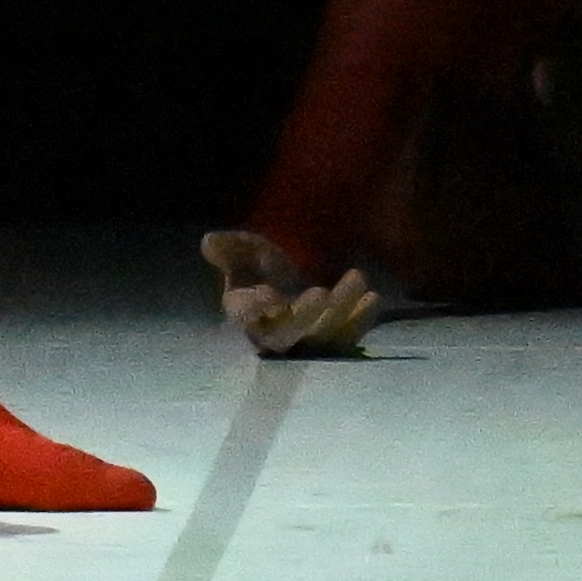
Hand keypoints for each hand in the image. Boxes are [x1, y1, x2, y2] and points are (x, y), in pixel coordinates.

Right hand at [201, 228, 384, 357]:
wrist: (284, 278)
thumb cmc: (258, 266)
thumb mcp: (241, 251)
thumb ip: (228, 248)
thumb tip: (209, 241)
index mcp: (245, 313)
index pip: (247, 317)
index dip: (256, 310)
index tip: (266, 295)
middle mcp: (274, 332)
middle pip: (289, 334)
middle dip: (305, 317)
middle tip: (321, 294)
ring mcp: (306, 339)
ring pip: (323, 336)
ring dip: (342, 312)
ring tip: (358, 278)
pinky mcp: (331, 338)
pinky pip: (347, 336)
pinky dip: (361, 320)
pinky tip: (372, 297)